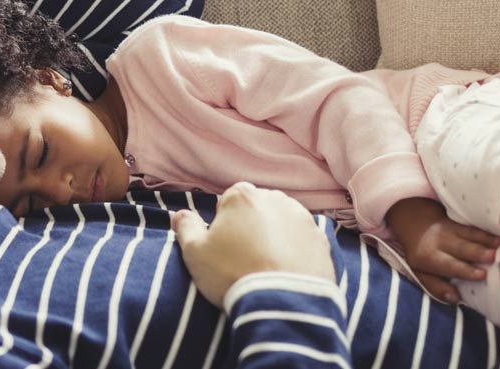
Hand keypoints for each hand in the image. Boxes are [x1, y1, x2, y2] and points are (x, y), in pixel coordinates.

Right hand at [171, 182, 335, 307]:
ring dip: (274, 237)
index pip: (228, 202)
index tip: (223, 249)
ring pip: (282, 223)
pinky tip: (286, 272)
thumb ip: (186, 227)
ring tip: (266, 268)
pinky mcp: (321, 239)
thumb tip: (178, 214)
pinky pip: (303, 240)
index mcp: (242, 196)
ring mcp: (302, 218)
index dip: (223, 225)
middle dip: (250, 228)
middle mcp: (275, 198)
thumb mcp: (195, 252)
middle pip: (257, 209)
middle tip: (244, 260)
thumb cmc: (233, 273)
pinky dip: (295, 251)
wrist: (282, 302)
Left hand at [386, 198, 499, 302]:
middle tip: (496, 256)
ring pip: (471, 234)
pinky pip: (475, 225)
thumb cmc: (421, 254)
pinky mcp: (459, 220)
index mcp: (430, 257)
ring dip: (488, 239)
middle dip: (480, 252)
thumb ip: (436, 287)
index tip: (482, 275)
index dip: (466, 270)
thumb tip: (456, 299)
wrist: (413, 222)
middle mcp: (441, 241)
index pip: (450, 265)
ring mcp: (451, 228)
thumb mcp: (420, 273)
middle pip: (463, 248)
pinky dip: (489, 230)